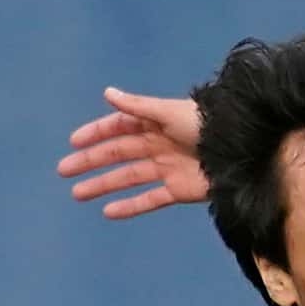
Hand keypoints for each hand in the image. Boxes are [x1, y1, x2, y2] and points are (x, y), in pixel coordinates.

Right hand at [58, 89, 207, 218]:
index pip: (119, 126)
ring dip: (103, 184)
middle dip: (91, 161)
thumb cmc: (207, 124)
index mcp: (156, 122)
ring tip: (78, 193)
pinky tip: (108, 211)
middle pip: (118, 153)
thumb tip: (108, 93)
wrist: (240, 150)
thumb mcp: (169, 112)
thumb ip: (138, 107)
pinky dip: (130, 206)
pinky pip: (149, 199)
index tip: (74, 142)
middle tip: (64, 170)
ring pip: (128, 177)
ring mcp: (168, 168)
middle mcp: (159, 144)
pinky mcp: (179, 190)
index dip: (97, 133)